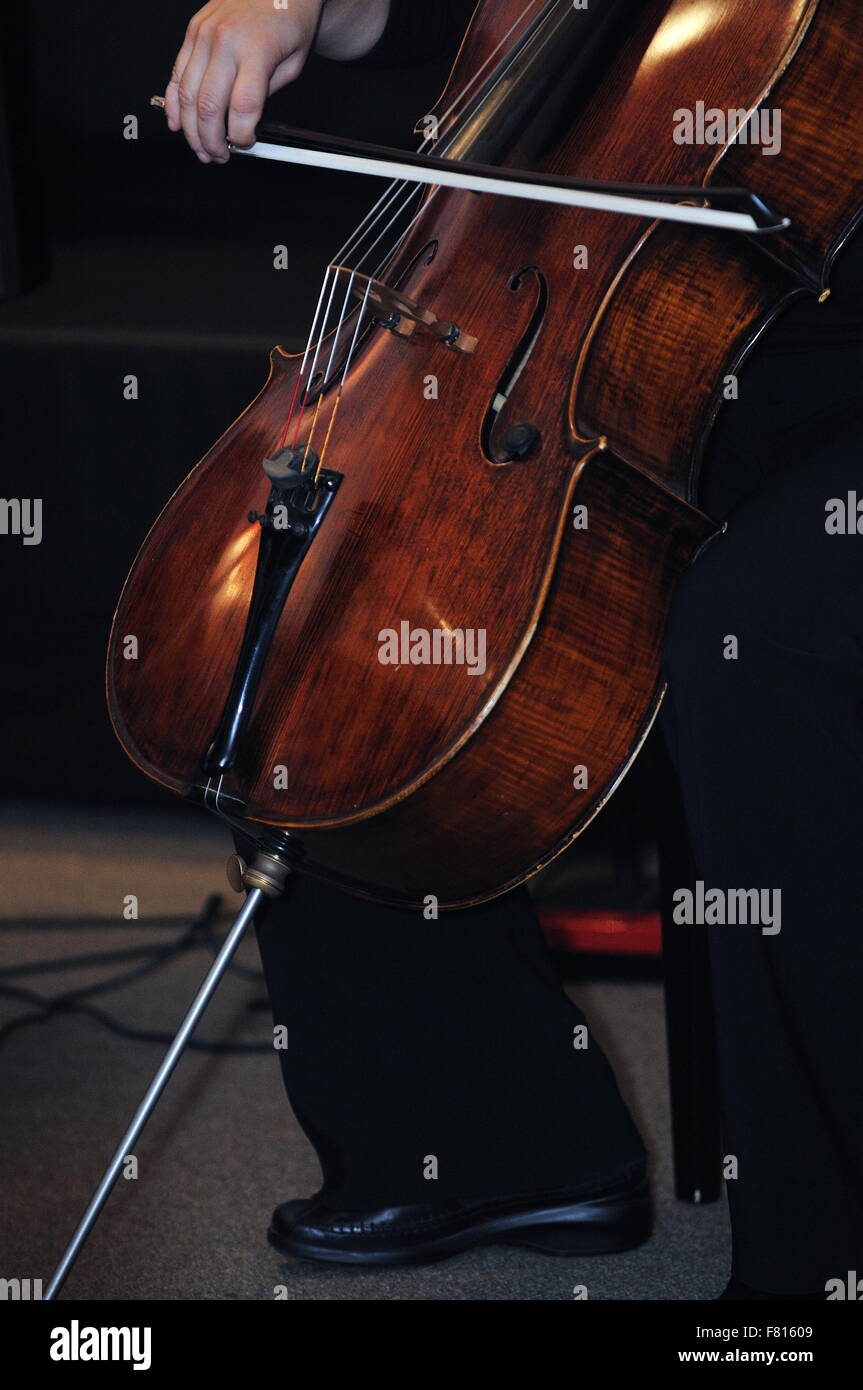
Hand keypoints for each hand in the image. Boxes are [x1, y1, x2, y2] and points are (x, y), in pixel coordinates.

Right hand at [164, 0, 389, 162]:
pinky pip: (177, 74)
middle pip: (209, 106)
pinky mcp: (192, 32)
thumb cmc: (287, 19)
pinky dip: (174, 104)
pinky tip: (177, 124)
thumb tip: (244, 124)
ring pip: (187, 95)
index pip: (243, 108)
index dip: (241, 136)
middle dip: (212, 140)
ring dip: (191, 130)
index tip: (245, 144)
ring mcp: (204, 35)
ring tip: (201, 149)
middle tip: (219, 156)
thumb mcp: (293, 62)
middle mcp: (225, 42)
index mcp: (256, 50)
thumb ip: (267, 94)